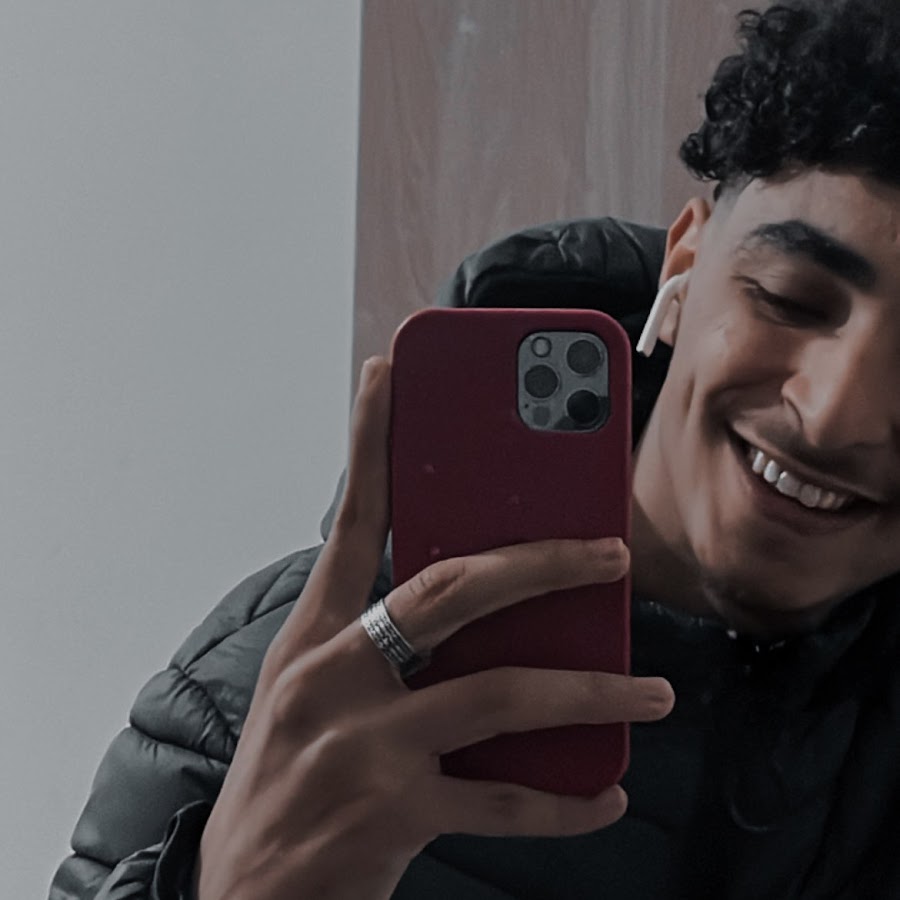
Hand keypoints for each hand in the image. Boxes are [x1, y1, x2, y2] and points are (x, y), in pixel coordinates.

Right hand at [193, 357, 674, 899]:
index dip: (367, 442)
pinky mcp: (390, 816)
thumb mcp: (317, 698)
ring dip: (591, 689)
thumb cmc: (289, 783)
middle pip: (451, 590)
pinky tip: (606, 791)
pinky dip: (567, 798)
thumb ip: (386, 646)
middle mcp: (329, 678)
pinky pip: (505, 798)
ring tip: (653, 689)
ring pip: (500, 692)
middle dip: (543, 561)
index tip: (386, 374)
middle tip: (610, 548)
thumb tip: (495, 611)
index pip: (348, 520)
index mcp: (310, 637)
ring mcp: (359, 746)